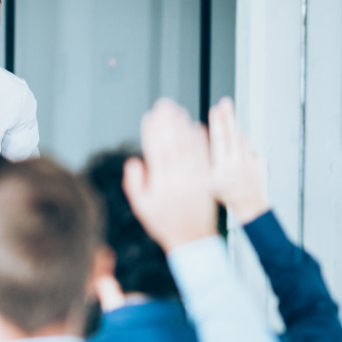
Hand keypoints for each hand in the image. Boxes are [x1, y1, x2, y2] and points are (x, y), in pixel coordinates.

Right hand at [123, 98, 217, 251]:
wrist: (192, 238)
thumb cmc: (164, 223)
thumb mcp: (141, 206)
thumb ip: (135, 183)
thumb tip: (134, 162)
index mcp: (161, 182)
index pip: (155, 150)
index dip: (152, 131)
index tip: (149, 116)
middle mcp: (179, 177)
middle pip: (172, 143)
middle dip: (167, 121)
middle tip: (164, 104)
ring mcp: (194, 177)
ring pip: (188, 146)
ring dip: (183, 126)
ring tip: (178, 110)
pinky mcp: (207, 178)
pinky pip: (204, 155)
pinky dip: (200, 140)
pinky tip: (196, 127)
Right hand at [209, 97, 268, 222]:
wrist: (249, 204)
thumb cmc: (225, 193)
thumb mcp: (207, 179)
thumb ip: (203, 157)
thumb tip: (198, 135)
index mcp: (223, 167)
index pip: (220, 140)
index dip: (217, 123)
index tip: (215, 110)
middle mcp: (238, 162)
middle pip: (232, 134)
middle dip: (228, 116)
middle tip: (225, 102)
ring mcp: (250, 160)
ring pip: (241, 139)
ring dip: (234, 127)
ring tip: (227, 113)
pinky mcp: (259, 160)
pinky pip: (248, 147)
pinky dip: (241, 143)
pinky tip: (235, 145)